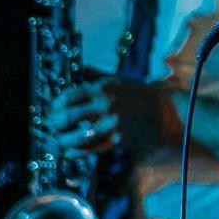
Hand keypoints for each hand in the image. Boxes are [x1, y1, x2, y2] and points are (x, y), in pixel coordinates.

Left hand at [46, 76, 166, 153]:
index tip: (52, 109)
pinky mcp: (116, 138)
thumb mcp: (120, 80)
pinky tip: (73, 150)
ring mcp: (110, 122)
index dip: (56, 104)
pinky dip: (79, 150)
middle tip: (54, 125)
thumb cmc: (141, 95)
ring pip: (76, 134)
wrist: (165, 112)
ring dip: (65, 139)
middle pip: (67, 116)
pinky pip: (91, 147)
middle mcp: (104, 105)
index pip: (69, 96)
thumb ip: (98, 75)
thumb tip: (80, 68)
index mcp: (102, 89)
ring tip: (62, 139)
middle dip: (55, 123)